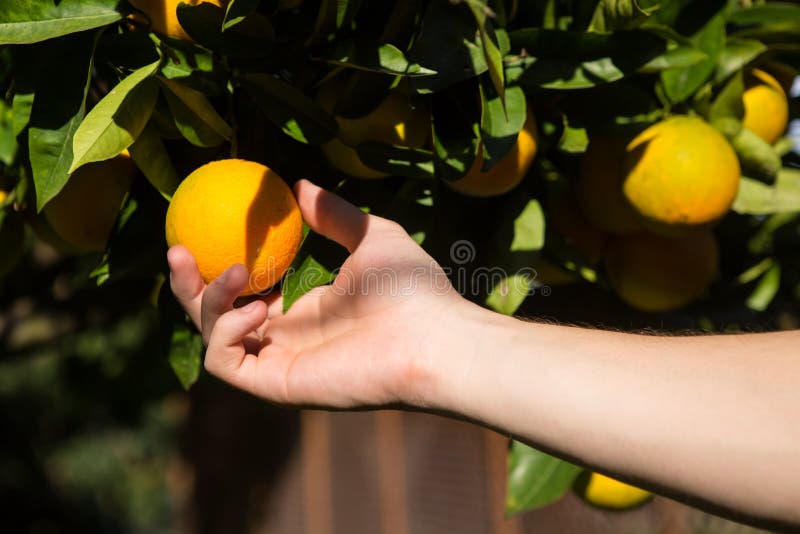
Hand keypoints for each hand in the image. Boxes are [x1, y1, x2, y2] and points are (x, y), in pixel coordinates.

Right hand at [168, 180, 465, 407]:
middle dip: (187, 283)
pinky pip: (225, 362)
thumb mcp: (371, 235)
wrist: (434, 336)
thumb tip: (299, 184)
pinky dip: (225, 332)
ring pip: (212, 336)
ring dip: (208, 300)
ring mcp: (278, 361)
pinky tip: (256, 311)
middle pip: (214, 314)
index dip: (214, 263)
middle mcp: (284, 336)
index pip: (243, 290)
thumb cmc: (411, 289)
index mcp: (301, 307)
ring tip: (238, 271)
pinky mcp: (276, 384)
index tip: (196, 228)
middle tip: (178, 247)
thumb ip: (334, 214)